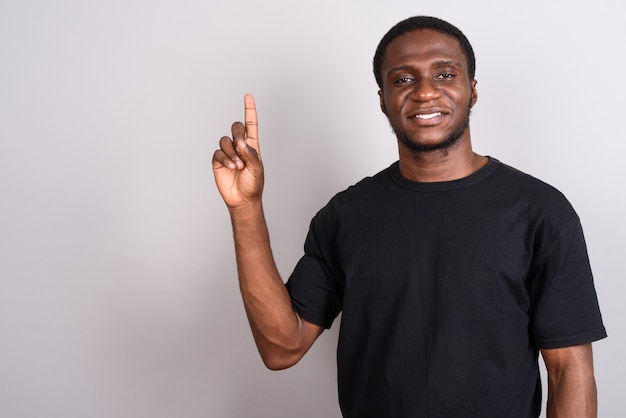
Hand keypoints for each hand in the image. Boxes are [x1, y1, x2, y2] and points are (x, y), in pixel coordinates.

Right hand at [212, 94, 263, 208]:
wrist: (242, 199)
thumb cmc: (253, 184)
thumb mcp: (257, 169)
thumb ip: (251, 154)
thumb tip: (240, 142)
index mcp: (252, 145)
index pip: (251, 124)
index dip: (249, 109)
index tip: (248, 96)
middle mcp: (239, 146)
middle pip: (236, 127)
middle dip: (238, 133)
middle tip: (241, 147)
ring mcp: (228, 153)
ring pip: (225, 140)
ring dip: (232, 152)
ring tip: (238, 165)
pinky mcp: (218, 160)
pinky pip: (218, 152)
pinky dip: (225, 158)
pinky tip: (231, 167)